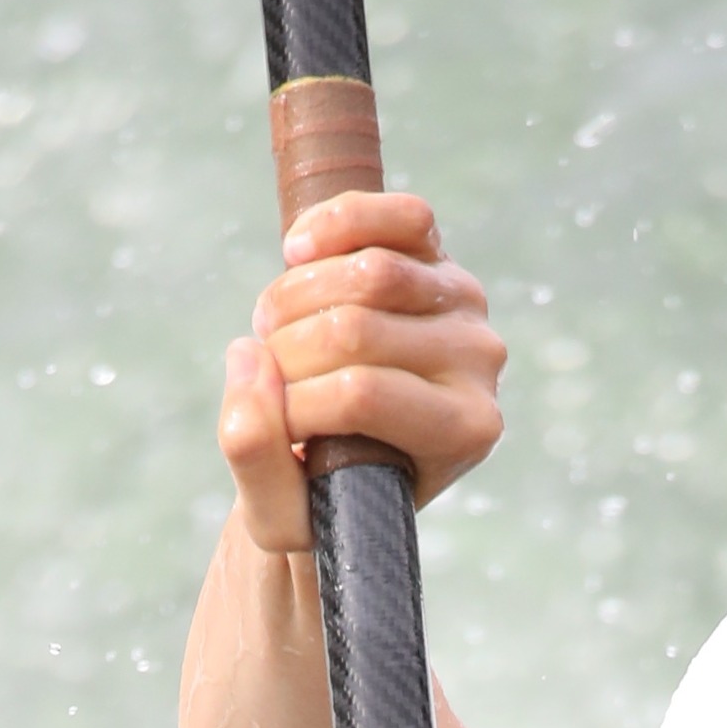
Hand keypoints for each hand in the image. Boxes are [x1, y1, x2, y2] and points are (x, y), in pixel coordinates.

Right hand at [218, 187, 507, 555]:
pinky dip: (334, 224)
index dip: (293, 403)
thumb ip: (256, 457)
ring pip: (366, 270)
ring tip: (272, 328)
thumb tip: (246, 357)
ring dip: (292, 296)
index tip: (273, 424)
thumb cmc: (327, 493)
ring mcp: (466, 303)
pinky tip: (296, 252)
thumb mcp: (282, 512)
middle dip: (285, 349)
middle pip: (356, 328)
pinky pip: (399, 215)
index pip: (362, 394)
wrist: (359, 451)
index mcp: (464, 433)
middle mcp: (480, 363)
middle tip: (264, 374)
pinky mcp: (441, 254)